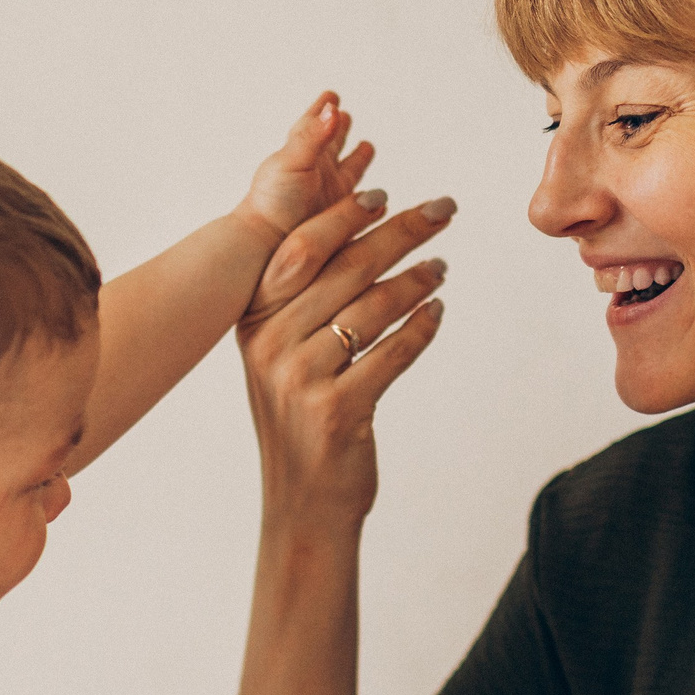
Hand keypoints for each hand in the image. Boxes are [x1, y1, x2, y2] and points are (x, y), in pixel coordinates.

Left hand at [234, 91, 375, 244]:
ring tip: (366, 147)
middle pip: (332, 143)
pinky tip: (379, 200)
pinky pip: (359, 203)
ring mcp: (329, 195)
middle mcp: (317, 172)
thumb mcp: (292, 160)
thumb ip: (314, 135)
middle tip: (346, 114)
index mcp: (303, 152)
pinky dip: (369, 199)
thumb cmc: (273, 202)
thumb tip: (331, 107)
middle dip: (340, 128)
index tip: (331, 94)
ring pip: (348, 170)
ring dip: (357, 159)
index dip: (324, 108)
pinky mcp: (342, 219)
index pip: (316, 123)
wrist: (268, 246)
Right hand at [237, 187, 452, 527]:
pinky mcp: (337, 410)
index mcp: (254, 323)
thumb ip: (306, 302)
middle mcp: (270, 346)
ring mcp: (300, 379)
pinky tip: (437, 310)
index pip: (304, 248)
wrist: (303, 502)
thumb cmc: (302, 420)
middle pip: (345, 269)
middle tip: (440, 208)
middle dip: (398, 232)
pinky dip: (421, 327)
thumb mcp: (285, 357)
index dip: (344, 214)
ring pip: (372, 308)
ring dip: (415, 280)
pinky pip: (392, 353)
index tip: (384, 193)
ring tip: (440, 266)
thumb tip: (357, 236)